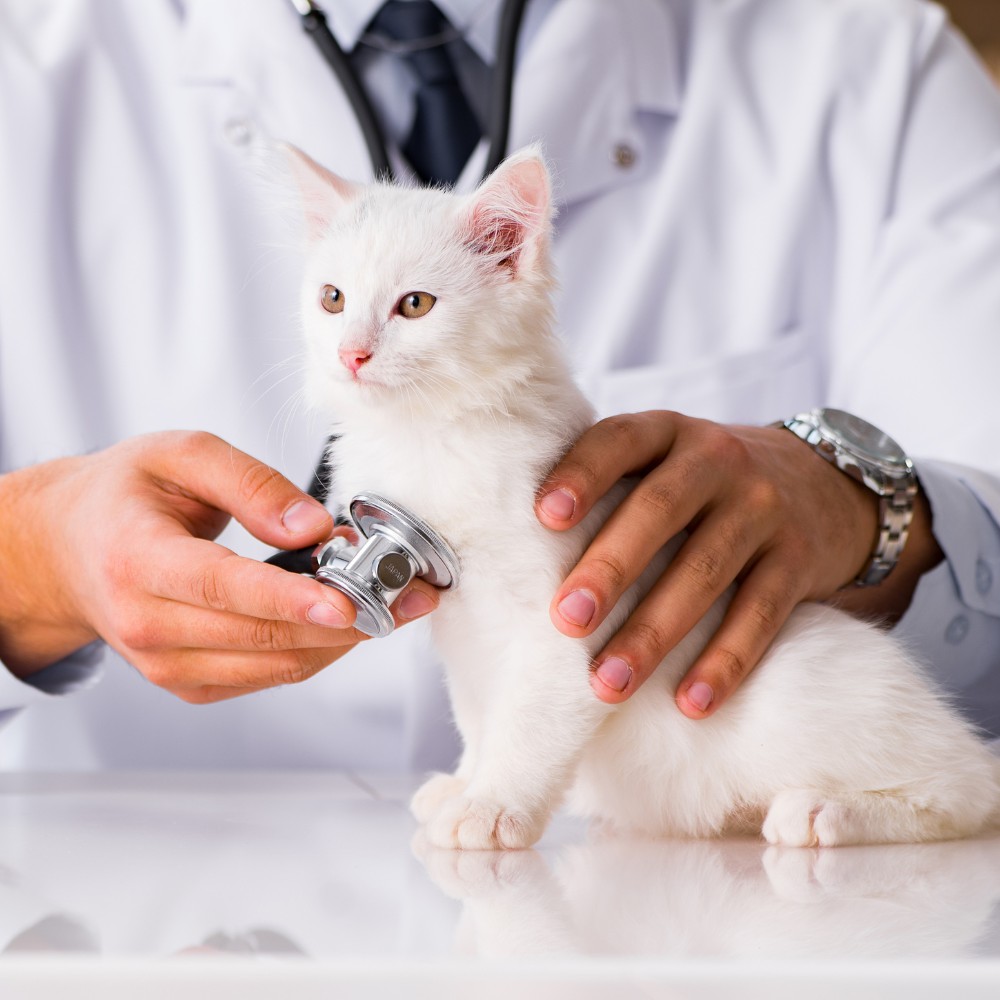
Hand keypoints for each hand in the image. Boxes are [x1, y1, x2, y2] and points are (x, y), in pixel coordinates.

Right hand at [0, 431, 439, 701]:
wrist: (69, 549)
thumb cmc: (126, 495)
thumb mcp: (181, 455)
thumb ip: (251, 483)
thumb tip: (315, 524)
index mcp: (137, 559)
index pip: (222, 588)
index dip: (289, 601)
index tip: (348, 603)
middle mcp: (147, 623)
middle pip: (262, 636)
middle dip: (348, 619)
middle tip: (410, 593)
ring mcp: (166, 664)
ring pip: (276, 665)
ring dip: (345, 639)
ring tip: (396, 603)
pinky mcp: (189, 683)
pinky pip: (269, 676)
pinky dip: (317, 650)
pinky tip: (349, 618)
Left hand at [535, 411, 940, 717]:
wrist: (821, 485)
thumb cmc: (702, 486)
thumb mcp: (663, 462)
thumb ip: (609, 486)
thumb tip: (514, 551)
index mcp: (668, 433)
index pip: (620, 440)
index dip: (582, 473)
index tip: (543, 516)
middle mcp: (718, 461)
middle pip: (659, 509)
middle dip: (610, 569)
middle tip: (566, 621)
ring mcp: (763, 508)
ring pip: (706, 571)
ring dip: (654, 633)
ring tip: (609, 683)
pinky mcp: (798, 559)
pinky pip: (761, 614)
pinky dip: (726, 661)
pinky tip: (691, 701)